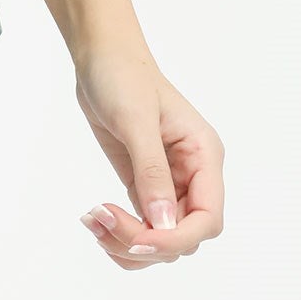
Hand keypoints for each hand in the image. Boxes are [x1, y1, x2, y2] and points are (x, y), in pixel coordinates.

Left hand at [71, 45, 224, 269]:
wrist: (101, 56)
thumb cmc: (123, 76)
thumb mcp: (136, 119)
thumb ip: (152, 171)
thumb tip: (163, 224)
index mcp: (204, 156)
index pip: (208, 219)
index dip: (176, 238)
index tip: (137, 239)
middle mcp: (193, 175)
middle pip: (184, 236)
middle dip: (145, 241)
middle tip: (101, 220)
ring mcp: (170, 183)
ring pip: (162, 239)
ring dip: (129, 243)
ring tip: (92, 221)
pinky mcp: (144, 185)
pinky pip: (143, 227)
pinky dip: (121, 234)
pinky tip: (96, 221)